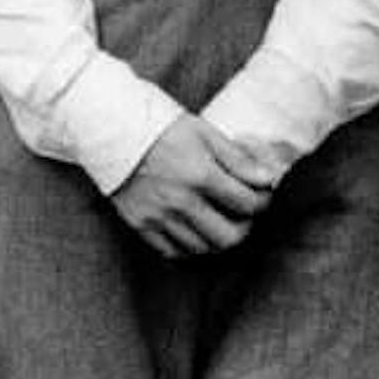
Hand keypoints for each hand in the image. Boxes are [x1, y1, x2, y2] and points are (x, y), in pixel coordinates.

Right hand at [109, 112, 277, 259]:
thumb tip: (269, 180)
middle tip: (243, 215)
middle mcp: (180, 201)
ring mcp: (158, 216)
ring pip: (203, 248)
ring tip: (220, 221)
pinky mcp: (140, 224)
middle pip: (229, 237)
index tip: (260, 195)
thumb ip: (238, 159)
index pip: (247, 204)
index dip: (262, 201)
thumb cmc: (160, 127)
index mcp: (200, 174)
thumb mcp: (203, 132)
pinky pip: (173, 251)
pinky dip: (190, 247)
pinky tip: (195, 230)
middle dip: (245, 228)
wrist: (110, 130)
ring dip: (218, 239)